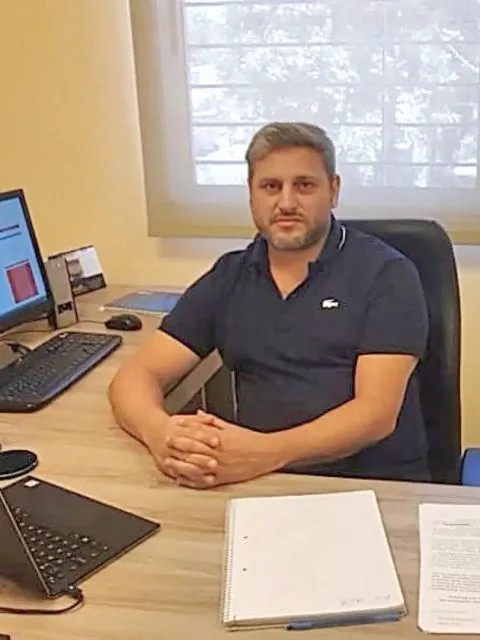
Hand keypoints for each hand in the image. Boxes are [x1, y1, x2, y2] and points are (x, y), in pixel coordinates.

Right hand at [143, 412, 220, 485]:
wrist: (153, 431)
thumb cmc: (173, 426)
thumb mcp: (185, 419)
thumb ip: (199, 420)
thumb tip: (212, 419)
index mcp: (176, 431)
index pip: (192, 434)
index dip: (205, 438)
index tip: (217, 442)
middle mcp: (170, 445)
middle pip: (187, 452)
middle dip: (201, 458)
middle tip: (215, 463)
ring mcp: (167, 457)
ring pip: (183, 466)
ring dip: (197, 471)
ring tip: (210, 475)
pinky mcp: (166, 468)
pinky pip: (179, 475)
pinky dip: (191, 480)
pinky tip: (202, 481)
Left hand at [167, 411, 286, 488]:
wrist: (267, 453)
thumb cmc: (251, 440)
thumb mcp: (231, 427)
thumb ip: (212, 422)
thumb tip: (199, 415)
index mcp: (220, 438)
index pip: (198, 433)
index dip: (184, 430)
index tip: (173, 427)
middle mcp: (218, 453)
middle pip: (194, 449)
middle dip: (178, 446)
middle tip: (166, 443)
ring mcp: (219, 467)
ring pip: (196, 466)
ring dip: (181, 465)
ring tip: (169, 463)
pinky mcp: (223, 478)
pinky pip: (204, 481)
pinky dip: (192, 481)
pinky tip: (182, 480)